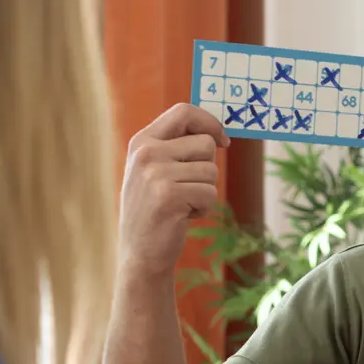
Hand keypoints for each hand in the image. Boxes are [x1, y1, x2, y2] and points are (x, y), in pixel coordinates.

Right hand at [119, 104, 229, 276]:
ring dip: (205, 191)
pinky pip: (210, 193)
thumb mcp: (155, 170)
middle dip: (207, 169)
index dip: (210, 123)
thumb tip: (217, 133)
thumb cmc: (156, 209)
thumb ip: (176, 147)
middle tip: (186, 189)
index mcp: (142, 141)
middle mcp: (146, 153)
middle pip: (206, 144)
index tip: (223, 141)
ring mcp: (155, 174)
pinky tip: (181, 217)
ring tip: (181, 204)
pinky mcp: (168, 195)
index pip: (184, 111)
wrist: (140, 252)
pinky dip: (203, 208)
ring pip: (211, 171)